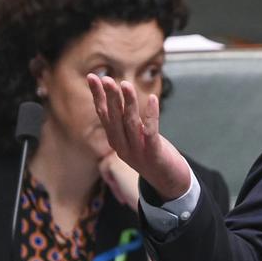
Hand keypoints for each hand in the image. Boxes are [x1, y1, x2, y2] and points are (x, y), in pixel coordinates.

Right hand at [87, 74, 190, 199]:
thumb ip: (127, 121)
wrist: (169, 183)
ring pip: (131, 124)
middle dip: (111, 98)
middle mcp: (123, 146)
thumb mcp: (136, 137)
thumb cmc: (152, 155)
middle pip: (114, 118)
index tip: (92, 77)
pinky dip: (151, 115)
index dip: (98, 96)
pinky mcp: (154, 155)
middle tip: (107, 79)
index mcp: (116, 140)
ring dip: (129, 103)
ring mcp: (138, 152)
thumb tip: (119, 97)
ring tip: (126, 85)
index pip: (104, 114)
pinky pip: (151, 132)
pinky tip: (152, 99)